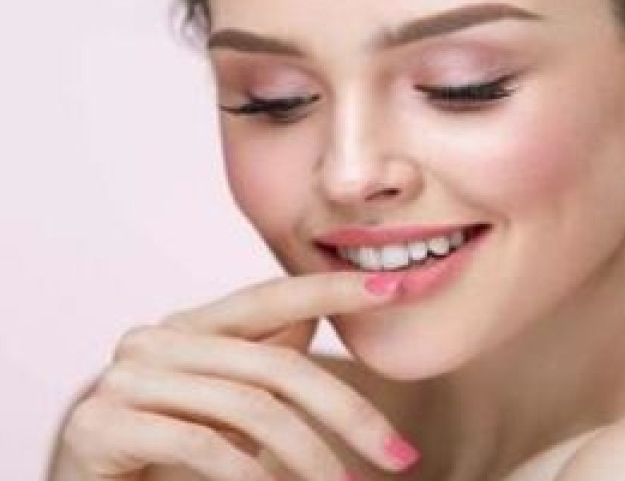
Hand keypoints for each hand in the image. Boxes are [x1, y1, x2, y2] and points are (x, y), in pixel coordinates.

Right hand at [53, 271, 418, 480]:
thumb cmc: (162, 449)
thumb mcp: (222, 402)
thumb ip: (261, 359)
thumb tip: (319, 315)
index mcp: (192, 327)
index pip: (273, 296)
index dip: (335, 287)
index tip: (400, 286)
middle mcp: (156, 340)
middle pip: (279, 367)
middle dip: (350, 414)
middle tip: (399, 457)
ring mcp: (126, 378)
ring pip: (251, 410)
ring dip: (311, 457)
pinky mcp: (101, 423)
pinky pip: (201, 444)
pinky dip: (249, 474)